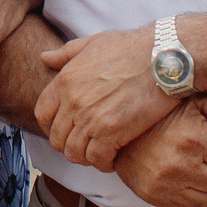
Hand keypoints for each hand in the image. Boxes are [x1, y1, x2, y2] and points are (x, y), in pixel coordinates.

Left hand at [34, 26, 175, 170]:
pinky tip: (112, 158)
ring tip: (98, 154)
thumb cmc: (132, 48)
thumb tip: (44, 57)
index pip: (42, 114)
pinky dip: (103, 163)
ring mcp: (90, 118)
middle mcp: (73, 102)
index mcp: (65, 80)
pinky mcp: (111, 132)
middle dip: (69, 145)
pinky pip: (97, 159)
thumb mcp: (93, 43)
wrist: (163, 58)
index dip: (51, 126)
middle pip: (57, 138)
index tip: (65, 130)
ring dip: (85, 157)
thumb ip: (66, 54)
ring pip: (74, 153)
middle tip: (85, 145)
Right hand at [111, 95, 206, 206]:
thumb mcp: (196, 101)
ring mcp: (166, 185)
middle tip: (204, 152)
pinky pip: (192, 206)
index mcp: (192, 138)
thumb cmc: (162, 112)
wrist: (118, 130)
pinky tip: (179, 174)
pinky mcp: (156, 199)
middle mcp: (179, 165)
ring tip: (192, 163)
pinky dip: (191, 193)